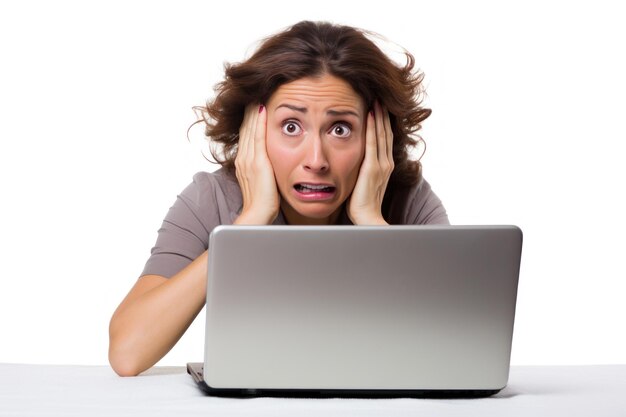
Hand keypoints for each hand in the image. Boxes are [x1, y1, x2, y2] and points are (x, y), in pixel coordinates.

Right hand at [233, 104, 279, 224]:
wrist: (257, 215)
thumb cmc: (263, 203)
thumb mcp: (261, 182)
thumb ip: (263, 170)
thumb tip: (270, 165)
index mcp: (244, 162)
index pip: (246, 134)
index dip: (249, 119)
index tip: (253, 104)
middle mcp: (243, 158)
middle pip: (245, 127)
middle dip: (249, 110)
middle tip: (253, 93)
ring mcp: (249, 159)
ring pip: (250, 128)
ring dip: (253, 110)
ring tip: (257, 94)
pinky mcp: (258, 162)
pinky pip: (257, 137)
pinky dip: (259, 122)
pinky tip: (262, 109)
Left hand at [346, 101, 393, 224]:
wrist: (368, 218)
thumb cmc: (361, 205)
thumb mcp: (362, 183)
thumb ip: (361, 171)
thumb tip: (351, 163)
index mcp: (385, 166)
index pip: (385, 139)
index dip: (382, 123)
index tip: (378, 108)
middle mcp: (386, 163)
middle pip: (386, 132)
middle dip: (383, 114)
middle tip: (379, 97)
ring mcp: (382, 164)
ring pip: (382, 134)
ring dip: (379, 116)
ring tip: (376, 100)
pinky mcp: (373, 168)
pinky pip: (373, 142)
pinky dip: (373, 127)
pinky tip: (370, 115)